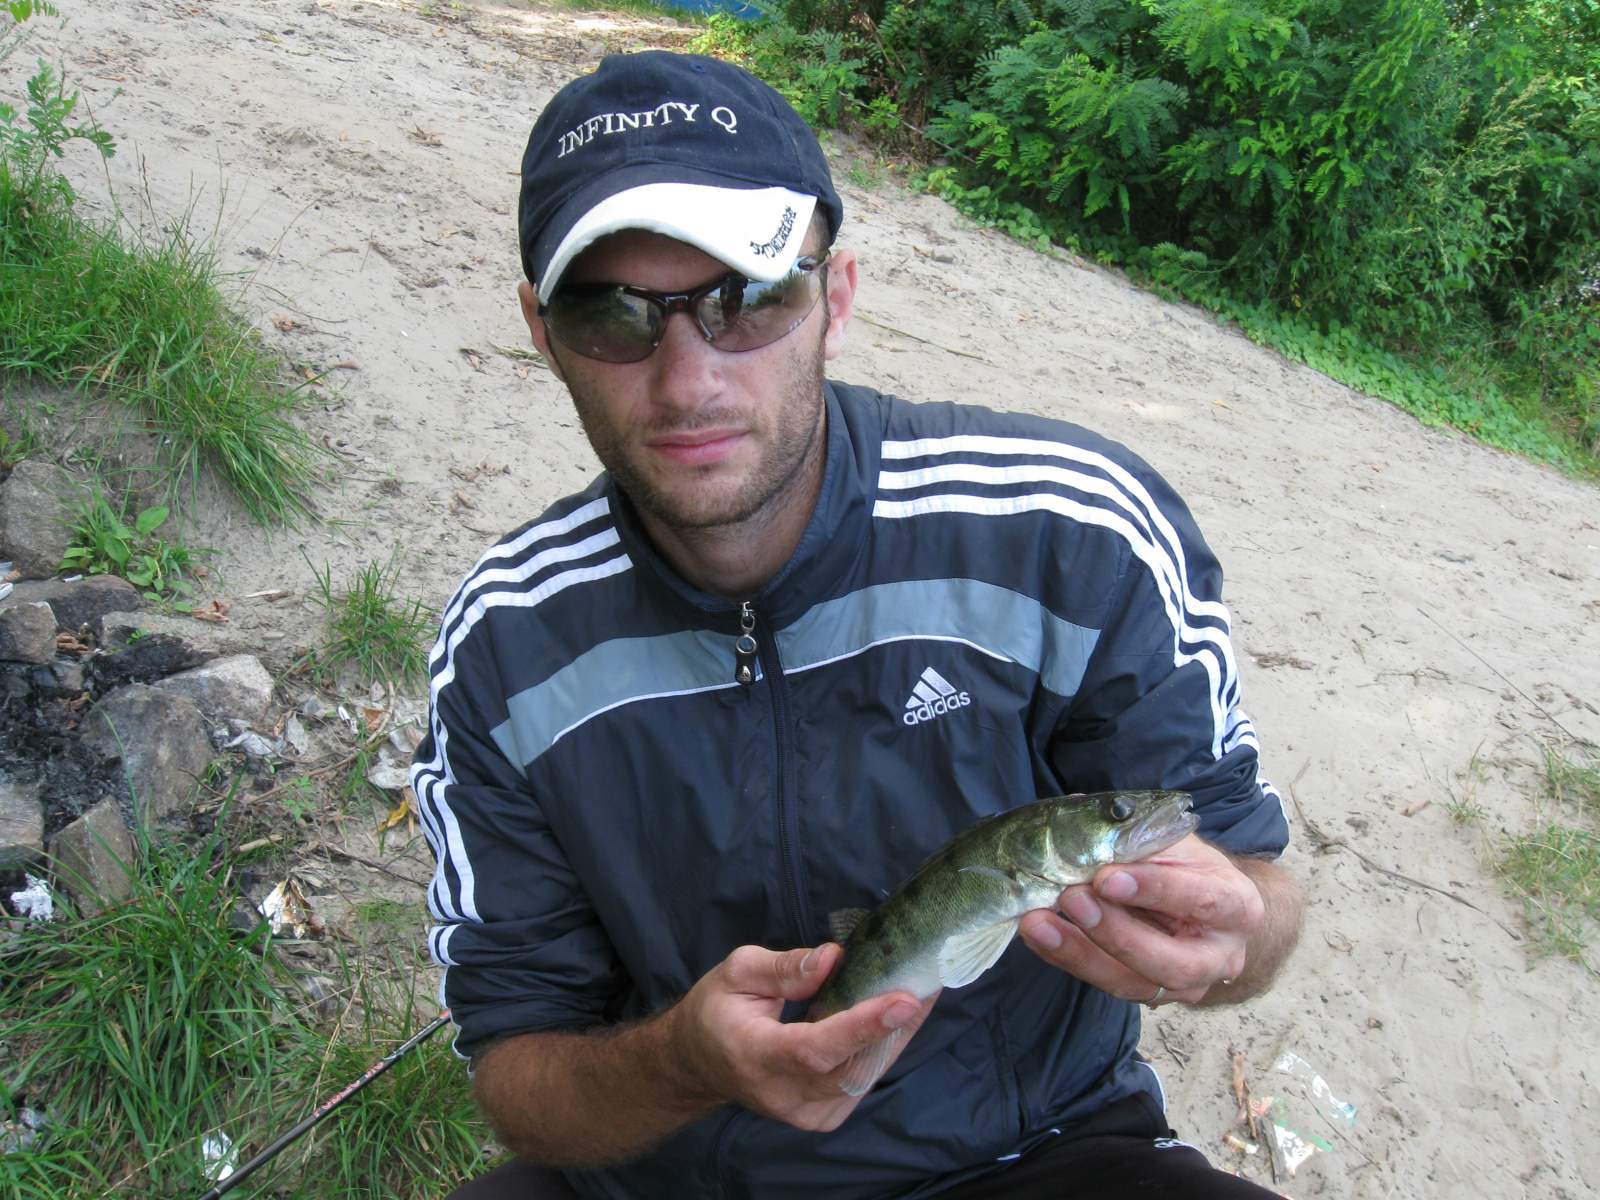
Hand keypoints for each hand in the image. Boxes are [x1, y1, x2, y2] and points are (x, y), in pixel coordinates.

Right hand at [666, 943, 936, 1131]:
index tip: (903, 1001)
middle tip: (928, 980)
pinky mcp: (823, 1114)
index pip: (813, 1049)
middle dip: (895, 1026)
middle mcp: (782, 1095)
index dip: (861, 1026)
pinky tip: (899, 1014)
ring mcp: (805, 1113)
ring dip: (898, 1034)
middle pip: (850, 1068)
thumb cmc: (718, 1010)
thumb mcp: (738, 972)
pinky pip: (863, 1080)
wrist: (702, 1061)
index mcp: (754, 1056)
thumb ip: (785, 967)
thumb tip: (835, 957)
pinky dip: (884, 1046)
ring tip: (923, 988)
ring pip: (864, 1076)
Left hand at [1017, 834, 1263, 1005]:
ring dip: (1080, 952)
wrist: (1207, 910)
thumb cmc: (1191, 868)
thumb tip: (1081, 815)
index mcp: (1237, 907)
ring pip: (1132, 982)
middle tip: (1072, 899)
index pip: (1202, 900)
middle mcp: (1219, 957)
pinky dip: (1067, 957)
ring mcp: (1185, 985)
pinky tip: (1038, 934)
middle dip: (1116, 934)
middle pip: (1171, 963)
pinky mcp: (1149, 994)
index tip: (1108, 876)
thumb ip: (1141, 839)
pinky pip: (1105, 981)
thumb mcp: (1179, 845)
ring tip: (1037, 922)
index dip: (1156, 889)